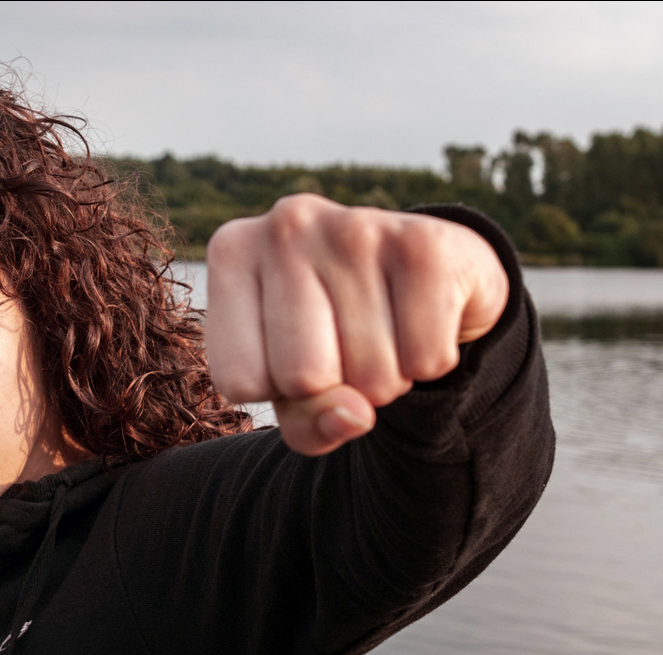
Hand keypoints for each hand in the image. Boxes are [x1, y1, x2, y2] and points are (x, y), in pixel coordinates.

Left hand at [205, 194, 507, 455]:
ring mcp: (356, 225)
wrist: (422, 273)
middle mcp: (286, 224)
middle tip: (347, 344)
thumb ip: (307, 423)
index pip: (241, 381)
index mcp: (232, 253)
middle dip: (337, 388)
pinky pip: (427, 359)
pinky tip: (419, 317)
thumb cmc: (333, 333)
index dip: (278, 392)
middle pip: (303, 378)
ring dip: (388, 377)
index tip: (294, 351)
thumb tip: (354, 416)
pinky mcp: (426, 242)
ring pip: (371, 376)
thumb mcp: (294, 383)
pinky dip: (431, 361)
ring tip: (384, 328)